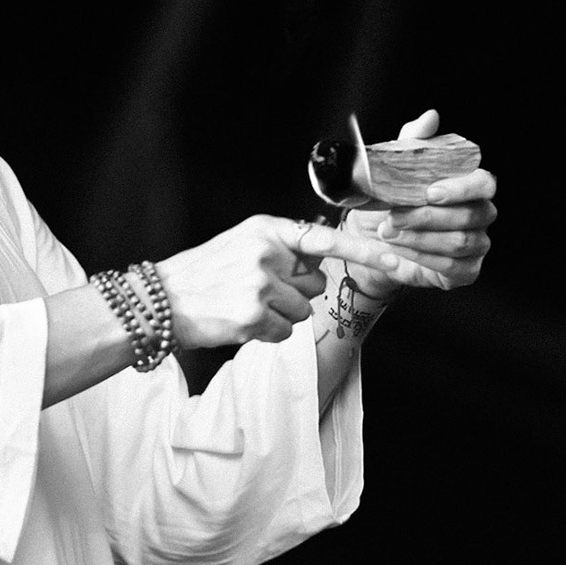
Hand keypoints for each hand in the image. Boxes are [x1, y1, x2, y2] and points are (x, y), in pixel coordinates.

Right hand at [155, 215, 403, 347]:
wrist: (160, 300)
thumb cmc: (205, 274)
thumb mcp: (244, 244)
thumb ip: (283, 248)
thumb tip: (321, 265)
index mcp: (268, 229)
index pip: (328, 240)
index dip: (370, 253)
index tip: (405, 262)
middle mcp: (267, 252)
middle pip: (314, 285)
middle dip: (293, 293)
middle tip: (255, 291)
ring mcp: (260, 284)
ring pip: (300, 313)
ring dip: (278, 317)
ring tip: (243, 306)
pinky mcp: (252, 316)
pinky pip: (283, 333)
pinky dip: (265, 335)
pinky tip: (239, 322)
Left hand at [340, 110, 497, 294]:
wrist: (374, 239)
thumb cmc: (393, 200)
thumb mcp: (397, 166)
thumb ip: (415, 141)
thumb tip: (431, 117)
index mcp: (470, 186)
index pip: (484, 183)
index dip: (462, 188)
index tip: (430, 192)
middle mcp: (480, 214)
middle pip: (470, 215)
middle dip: (428, 217)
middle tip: (394, 215)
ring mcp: (477, 244)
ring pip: (459, 242)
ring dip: (420, 238)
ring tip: (389, 232)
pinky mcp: (467, 270)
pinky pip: (454, 267)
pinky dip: (423, 259)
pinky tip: (402, 250)